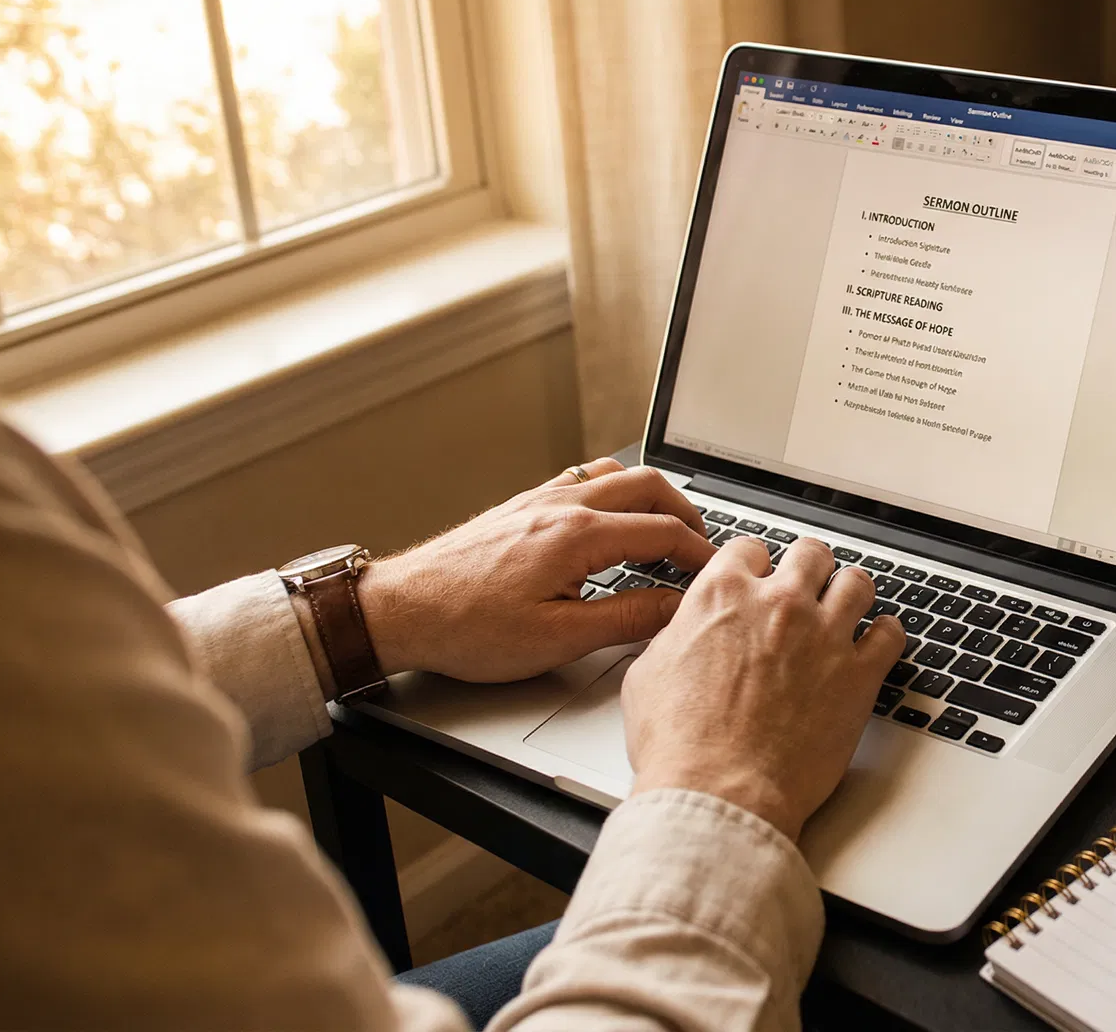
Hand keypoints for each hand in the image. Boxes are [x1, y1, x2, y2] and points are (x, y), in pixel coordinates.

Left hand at [356, 457, 715, 682]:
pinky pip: (582, 479)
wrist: (398, 611)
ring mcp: (538, 500)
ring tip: (665, 530)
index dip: (700, 554)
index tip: (717, 574)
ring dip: (651, 497)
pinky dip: (614, 492)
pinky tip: (611, 519)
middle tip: (702, 548)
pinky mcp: (520, 505)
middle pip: (648, 487)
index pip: (663, 532)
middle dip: (687, 515)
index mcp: (577, 535)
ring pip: (616, 474)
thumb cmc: (466, 629)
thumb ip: (626, 620)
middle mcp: (561, 505)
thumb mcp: (558, 640)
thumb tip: (674, 609)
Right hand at [621, 536, 905, 839]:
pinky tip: (878, 641)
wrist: (720, 792)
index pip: (749, 549)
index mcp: (723, 596)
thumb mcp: (648, 675)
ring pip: (855, 583)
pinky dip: (886, 634)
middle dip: (808, 568)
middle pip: (810, 554)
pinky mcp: (859, 675)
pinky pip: (890, 634)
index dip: (755, 565)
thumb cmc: (680, 746)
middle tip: (807, 587)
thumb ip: (675, 638)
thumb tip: (683, 633)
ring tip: (847, 608)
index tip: (760, 578)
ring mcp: (824, 636)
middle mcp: (779, 605)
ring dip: (850, 593)